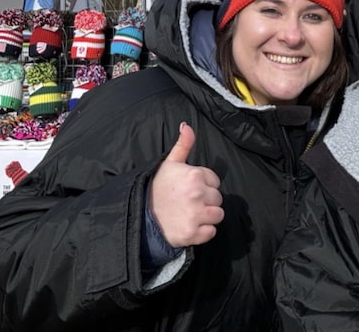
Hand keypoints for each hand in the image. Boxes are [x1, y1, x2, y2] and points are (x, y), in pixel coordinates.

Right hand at [149, 122, 223, 247]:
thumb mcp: (169, 163)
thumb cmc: (157, 188)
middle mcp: (198, 194)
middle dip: (206, 200)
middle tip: (188, 202)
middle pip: (218, 198)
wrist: (140, 216)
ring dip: (208, 216)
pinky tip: (190, 225)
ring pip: (218, 215)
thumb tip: (187, 125)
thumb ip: (183, 144)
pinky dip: (203, 231)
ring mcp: (196, 215)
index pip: (214, 181)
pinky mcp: (194, 233)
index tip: (190, 189)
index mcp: (194, 175)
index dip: (204, 185)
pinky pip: (211, 232)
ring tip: (191, 213)